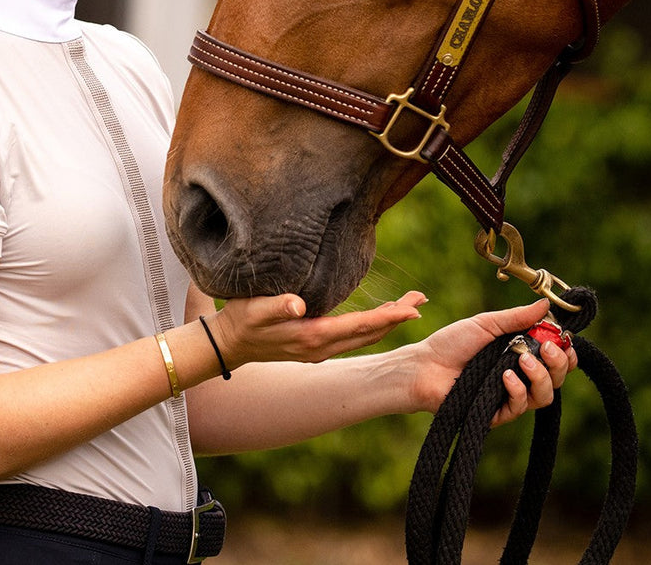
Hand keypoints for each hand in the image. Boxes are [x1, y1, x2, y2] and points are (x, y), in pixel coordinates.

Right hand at [207, 290, 426, 368]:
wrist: (228, 344)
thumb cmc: (241, 321)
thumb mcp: (255, 310)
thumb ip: (277, 306)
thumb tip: (299, 305)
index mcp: (313, 337)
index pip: (360, 326)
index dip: (388, 317)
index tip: (413, 309)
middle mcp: (322, 348)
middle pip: (370, 333)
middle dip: (397, 317)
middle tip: (422, 300)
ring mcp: (320, 350)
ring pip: (364, 337)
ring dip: (388, 322)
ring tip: (410, 306)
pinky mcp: (316, 347)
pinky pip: (354, 338)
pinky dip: (372, 326)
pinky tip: (380, 316)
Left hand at [407, 298, 576, 425]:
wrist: (425, 365)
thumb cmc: (453, 342)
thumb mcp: (487, 324)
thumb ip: (518, 317)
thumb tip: (546, 304)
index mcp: (520, 354)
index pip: (556, 359)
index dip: (566, 353)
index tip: (563, 339)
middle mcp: (520, 377)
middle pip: (556, 378)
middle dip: (558, 363)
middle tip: (546, 348)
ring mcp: (510, 396)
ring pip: (544, 396)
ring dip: (540, 377)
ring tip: (523, 361)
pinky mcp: (497, 413)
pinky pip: (519, 408)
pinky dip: (517, 391)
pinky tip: (505, 378)